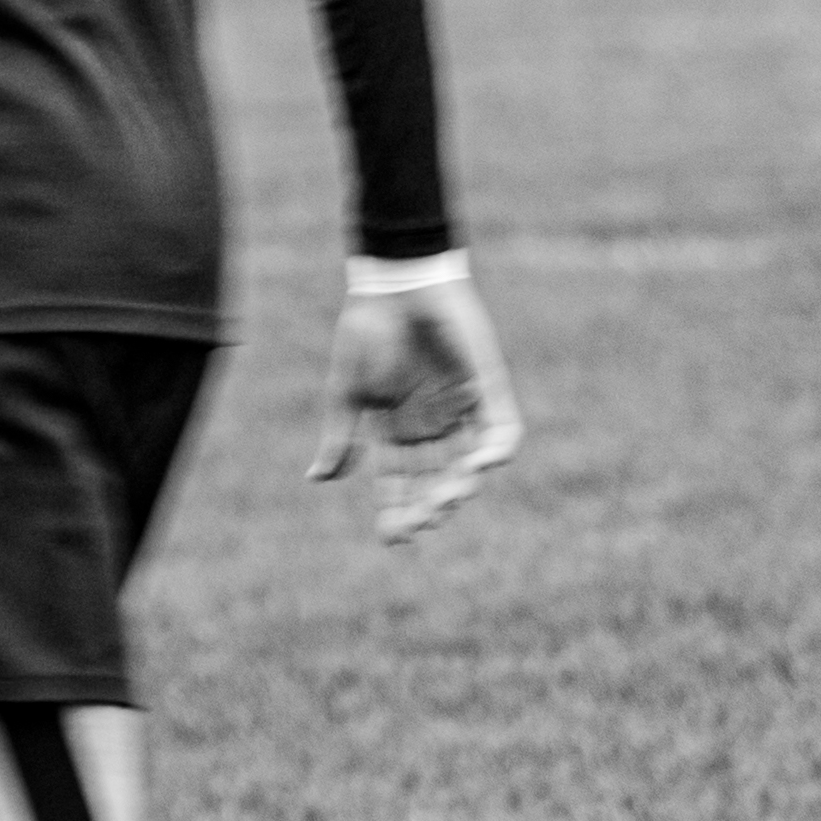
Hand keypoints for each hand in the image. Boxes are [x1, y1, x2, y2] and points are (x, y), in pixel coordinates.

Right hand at [308, 274, 521, 542]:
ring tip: (445, 500)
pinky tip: (479, 465)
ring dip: (460, 487)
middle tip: (421, 524)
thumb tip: (317, 481)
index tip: (394, 538)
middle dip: (429, 508)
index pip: (399, 483)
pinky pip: (503, 431)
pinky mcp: (487, 388)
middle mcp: (431, 424)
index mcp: (395, 428)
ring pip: (469, 465)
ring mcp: (461, 408)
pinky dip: (497, 452)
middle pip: (435, 482)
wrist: (396, 283)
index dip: (398, 512)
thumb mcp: (347, 392)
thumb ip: (339, 437)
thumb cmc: (367, 330)